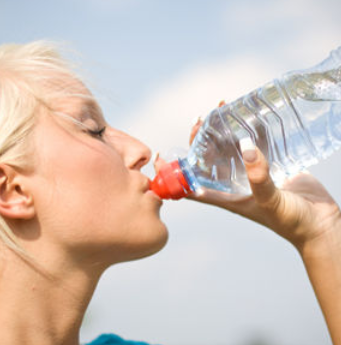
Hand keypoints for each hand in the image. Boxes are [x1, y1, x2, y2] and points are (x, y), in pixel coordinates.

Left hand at [159, 101, 340, 253]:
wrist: (320, 224)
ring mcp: (250, 173)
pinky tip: (250, 115)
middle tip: (203, 117)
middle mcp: (233, 183)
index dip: (175, 171)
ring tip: (224, 109)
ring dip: (225, 130)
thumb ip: (258, 177)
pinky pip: (255, 145)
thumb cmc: (291, 221)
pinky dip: (250, 131)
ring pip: (231, 148)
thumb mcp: (269, 201)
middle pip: (209, 158)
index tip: (165, 153)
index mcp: (225, 196)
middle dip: (202, 138)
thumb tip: (245, 147)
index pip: (191, 183)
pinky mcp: (269, 166)